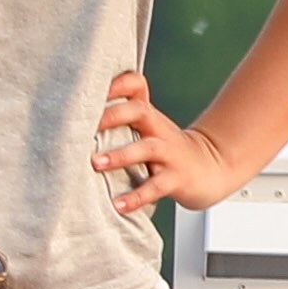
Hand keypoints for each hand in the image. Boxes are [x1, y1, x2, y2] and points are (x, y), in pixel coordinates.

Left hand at [94, 72, 247, 219]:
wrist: (211, 167)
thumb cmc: (167, 149)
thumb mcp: (148, 127)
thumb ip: (121, 118)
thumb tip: (76, 119)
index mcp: (148, 115)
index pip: (135, 87)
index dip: (117, 84)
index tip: (90, 89)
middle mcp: (158, 129)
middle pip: (139, 111)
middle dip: (112, 115)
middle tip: (85, 126)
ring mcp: (169, 153)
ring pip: (146, 148)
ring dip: (120, 156)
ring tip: (97, 164)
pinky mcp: (176, 179)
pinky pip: (155, 187)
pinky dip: (136, 197)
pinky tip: (119, 205)